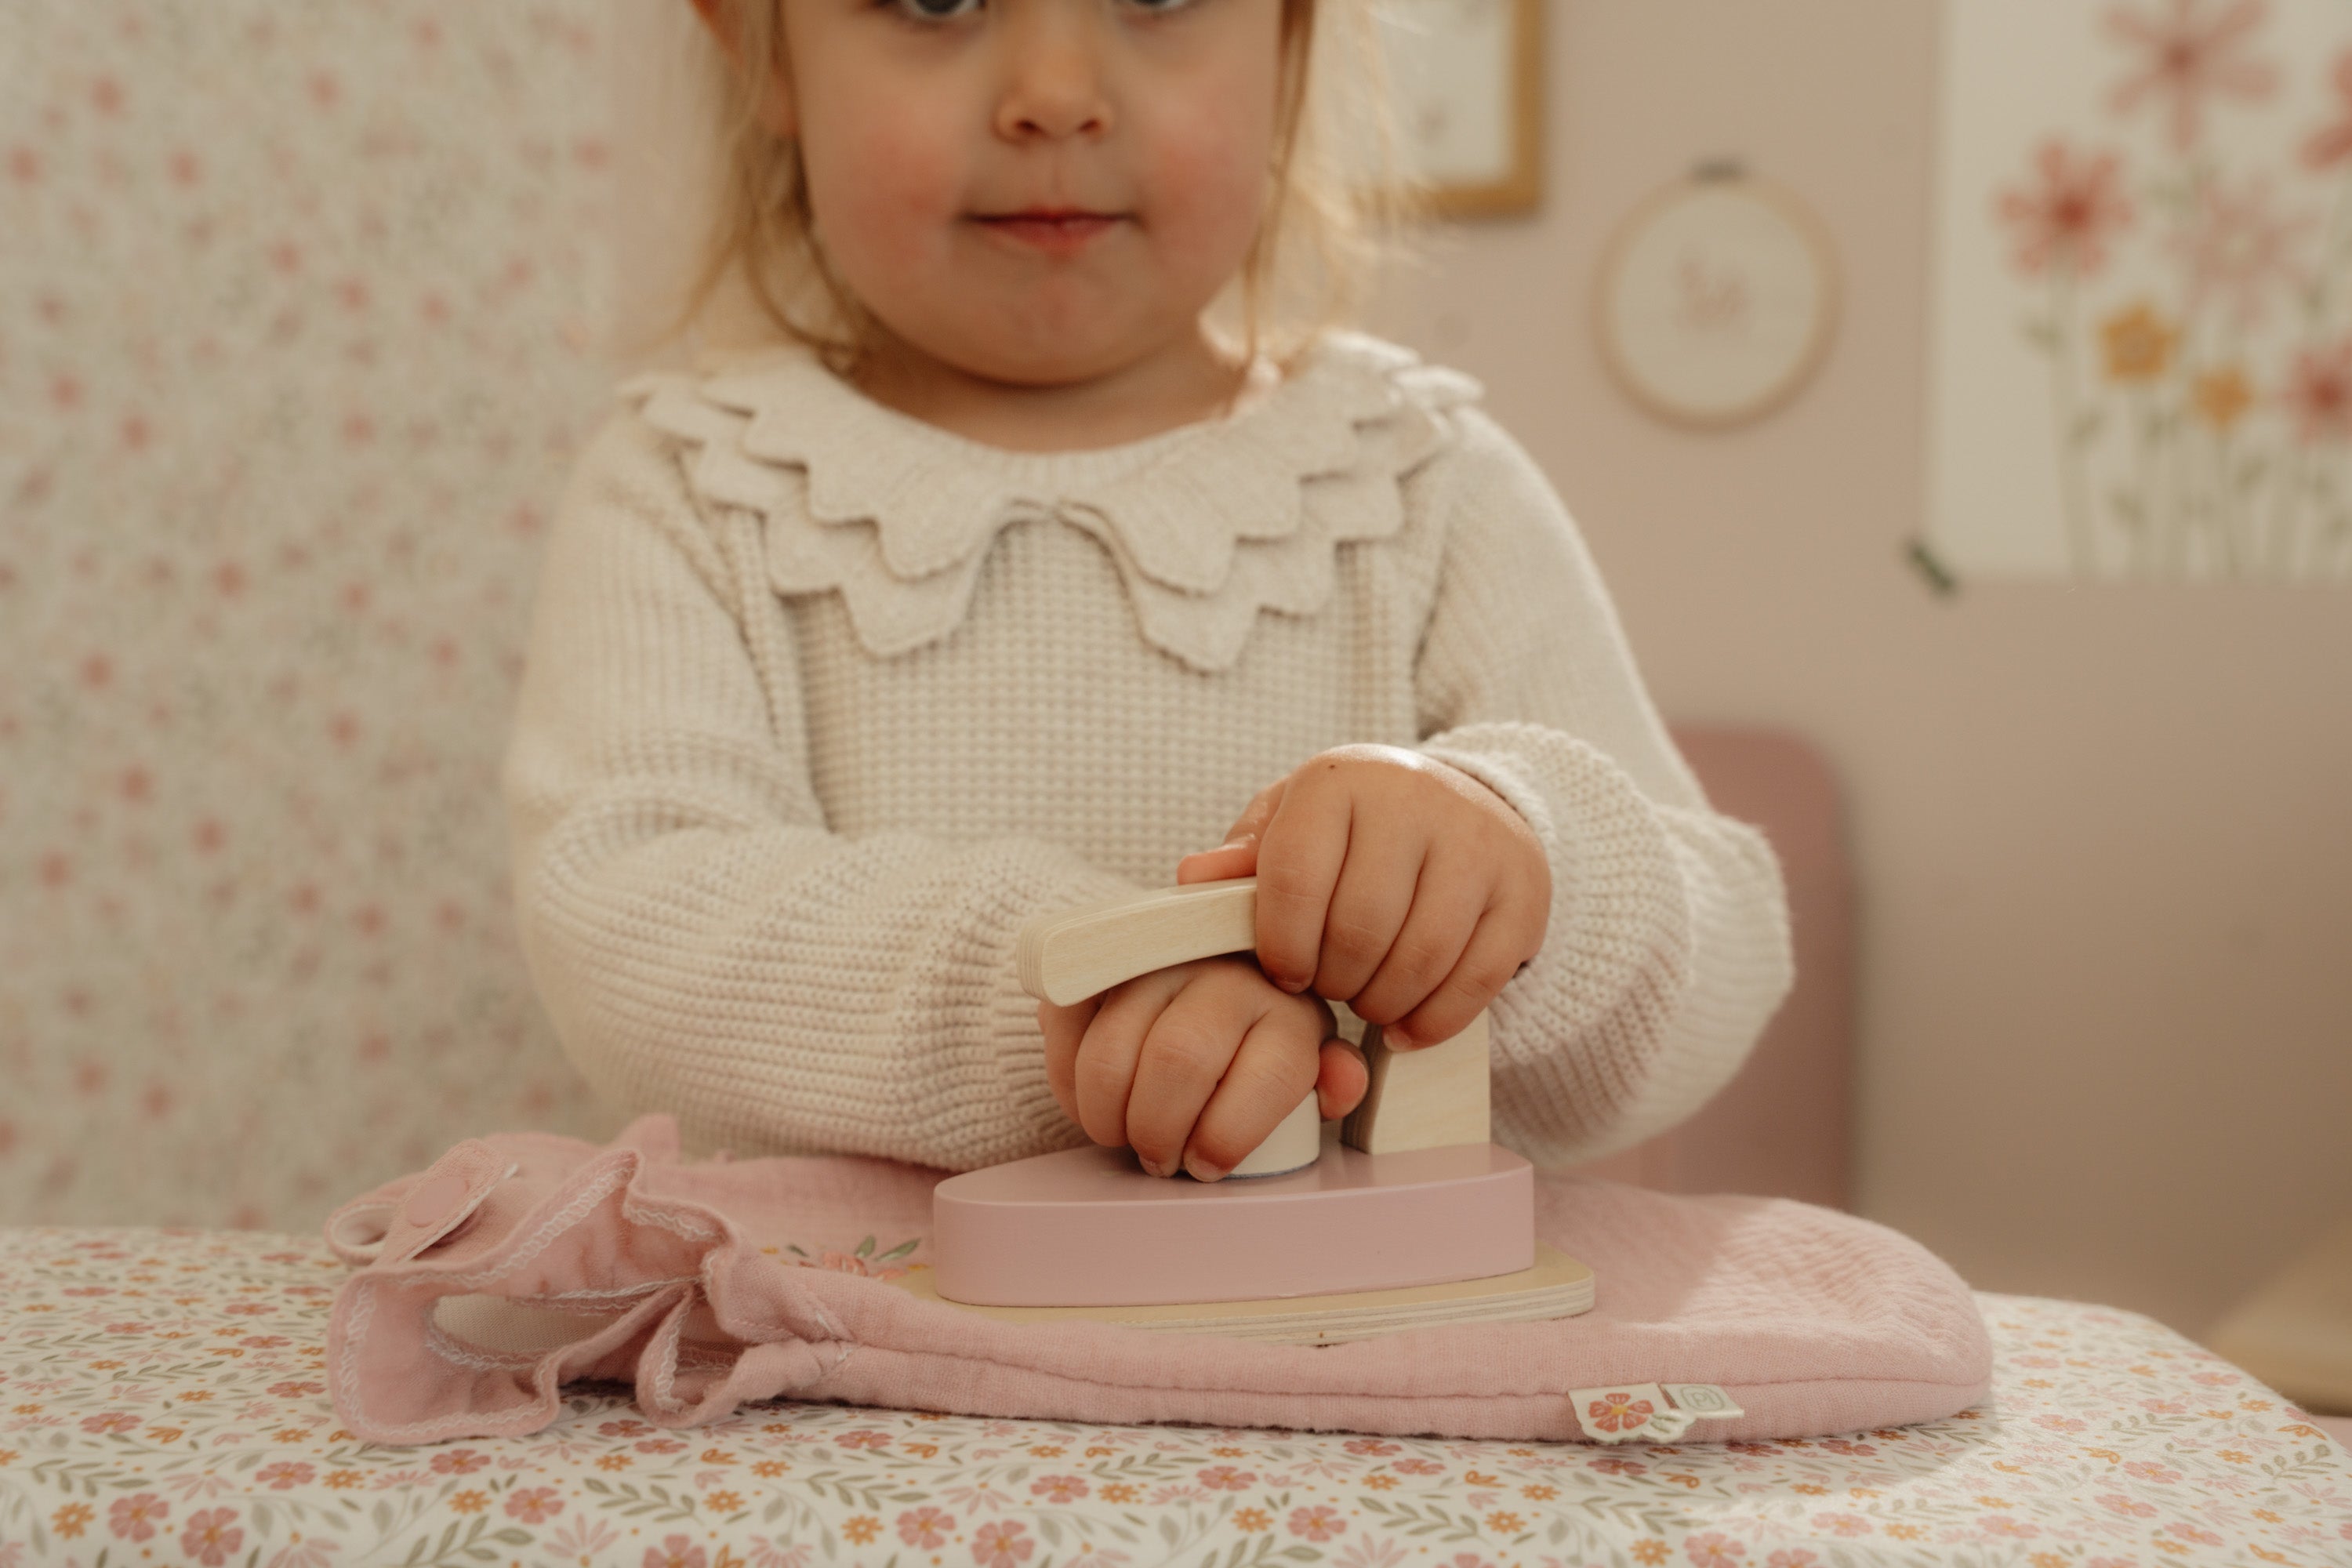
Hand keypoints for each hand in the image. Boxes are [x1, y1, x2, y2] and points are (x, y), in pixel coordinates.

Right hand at [1039, 957, 1360, 1181]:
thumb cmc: (1255, 1032)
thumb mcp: (1300, 1054)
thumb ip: (1326, 1077)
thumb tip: (1341, 1085)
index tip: (1206, 1165)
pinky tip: (1090, 1103)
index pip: (1267, 1074)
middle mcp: (1224, 971)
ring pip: (1113, 1053)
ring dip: (1108, 1116)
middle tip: (1157, 1159)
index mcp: (1287, 1004)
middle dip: (1159, 1131)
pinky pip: (1067, 1030)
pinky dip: (1068, 1083)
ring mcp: (1155, 959)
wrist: (1198, 957)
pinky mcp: (1096, 960)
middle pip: (1179, 1059)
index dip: (1230, 1135)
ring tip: (1121, 1135)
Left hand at [1175, 744, 1549, 1049]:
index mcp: (1339, 782)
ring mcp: (1477, 843)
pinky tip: (1407, 1026)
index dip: (1281, 946)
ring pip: (1421, 958)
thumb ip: (1244, 859)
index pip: (1295, 879)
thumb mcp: (1290, 828)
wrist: (1460, 806)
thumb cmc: (1351, 831)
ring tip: (1365, 1002)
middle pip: (1360, 928)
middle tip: (1328, 989)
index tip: (1283, 972)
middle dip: (1334, 980)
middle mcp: (1413, 800)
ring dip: (1382, 1003)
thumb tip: (1193, 876)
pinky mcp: (1523, 889)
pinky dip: (1435, 1020)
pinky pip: (1478, 979)